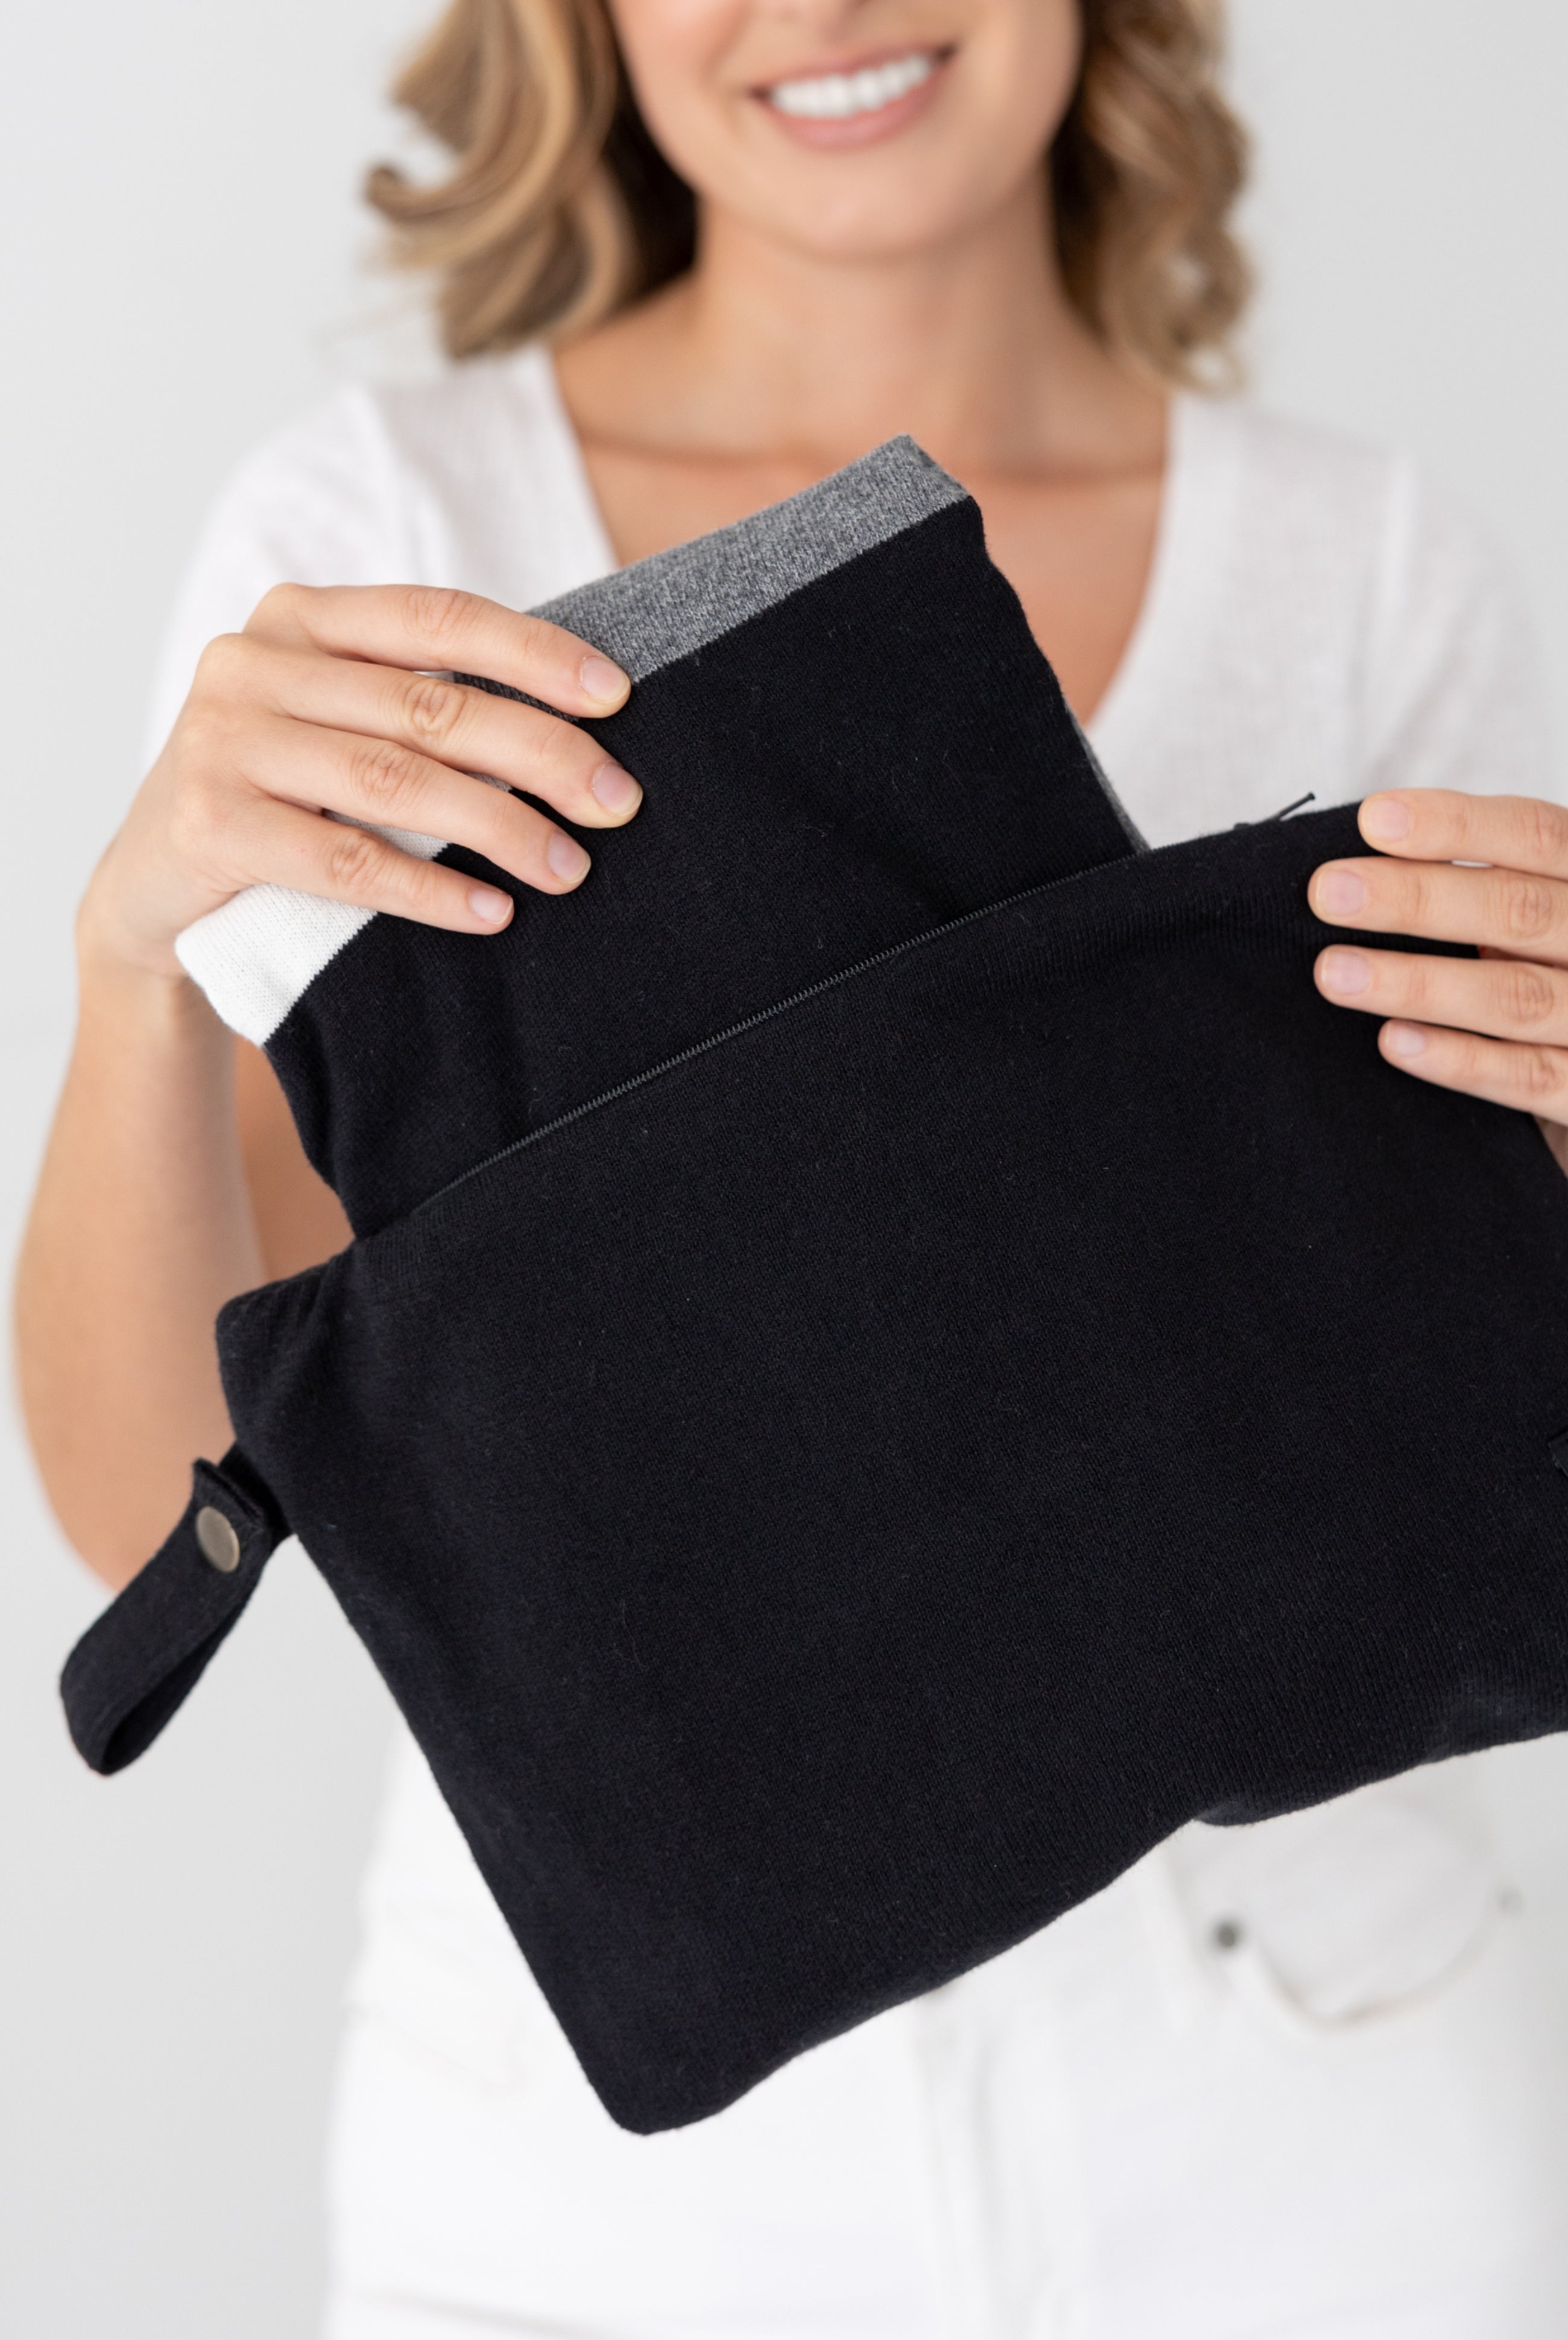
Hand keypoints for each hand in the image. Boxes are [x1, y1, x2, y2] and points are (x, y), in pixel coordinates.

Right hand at [79, 584, 639, 981]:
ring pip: (394, 782)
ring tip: (569, 867)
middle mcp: (253, 663)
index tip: (615, 694)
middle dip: (541, 754)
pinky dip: (430, 888)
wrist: (154, 887)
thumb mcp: (337, 725)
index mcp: (298, 619)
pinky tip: (491, 911)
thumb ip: (418, 702)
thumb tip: (575, 727)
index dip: (532, 653)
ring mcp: (223, 741)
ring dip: (500, 828)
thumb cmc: (281, 799)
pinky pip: (345, 860)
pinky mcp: (211, 823)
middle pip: (430, 706)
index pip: (436, 618)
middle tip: (617, 801)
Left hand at [1311, 789, 1567, 1174]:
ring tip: (1334, 972)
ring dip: (1418, 983)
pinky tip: (1393, 1041)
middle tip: (1329, 893)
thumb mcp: (1540, 910)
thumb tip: (1364, 871)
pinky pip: (1525, 1076)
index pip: (1536, 835)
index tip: (1375, 820)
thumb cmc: (1556, 964)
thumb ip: (1482, 885)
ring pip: (1514, 996)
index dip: (1458, 825)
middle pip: (1519, 911)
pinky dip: (1458, 1060)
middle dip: (1418, 899)